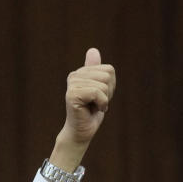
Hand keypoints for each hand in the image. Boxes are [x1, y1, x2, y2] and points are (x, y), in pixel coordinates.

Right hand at [49, 48, 116, 170]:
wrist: (81, 131)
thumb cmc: (90, 112)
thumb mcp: (99, 89)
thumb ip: (96, 71)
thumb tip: (93, 50)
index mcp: (80, 73)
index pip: (109, 70)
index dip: (111, 86)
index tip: (100, 97)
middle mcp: (74, 76)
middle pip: (107, 76)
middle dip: (108, 93)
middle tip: (97, 104)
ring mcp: (72, 85)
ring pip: (103, 85)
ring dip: (104, 100)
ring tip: (93, 107)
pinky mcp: (72, 95)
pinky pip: (97, 92)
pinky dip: (100, 103)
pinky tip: (92, 110)